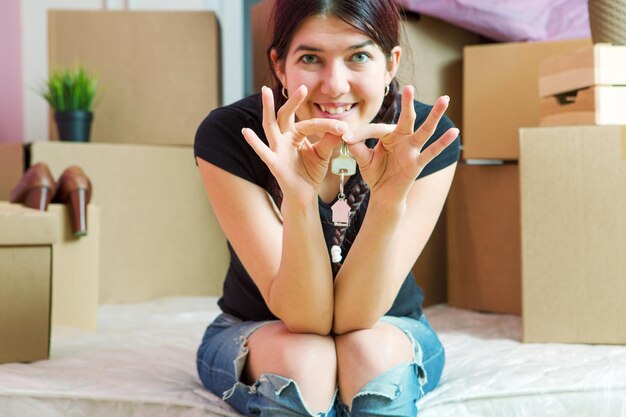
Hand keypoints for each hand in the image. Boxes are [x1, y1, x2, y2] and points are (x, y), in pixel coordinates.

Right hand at [242, 85, 347, 205]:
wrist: (304, 195)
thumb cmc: (311, 173)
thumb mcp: (323, 155)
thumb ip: (330, 141)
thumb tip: (342, 128)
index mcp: (296, 134)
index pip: (310, 124)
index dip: (328, 125)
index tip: (344, 128)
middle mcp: (284, 138)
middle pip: (285, 115)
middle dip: (293, 102)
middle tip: (302, 88)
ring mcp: (277, 149)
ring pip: (271, 126)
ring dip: (268, 108)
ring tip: (265, 92)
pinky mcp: (273, 163)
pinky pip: (262, 151)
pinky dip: (254, 142)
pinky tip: (245, 131)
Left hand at [343, 85, 458, 199]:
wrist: (384, 195)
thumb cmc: (376, 174)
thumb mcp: (364, 161)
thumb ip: (357, 149)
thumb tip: (348, 137)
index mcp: (389, 136)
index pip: (376, 129)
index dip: (360, 133)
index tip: (347, 138)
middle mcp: (403, 139)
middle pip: (407, 118)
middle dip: (408, 104)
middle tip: (409, 87)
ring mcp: (412, 150)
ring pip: (424, 130)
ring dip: (434, 115)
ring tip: (445, 99)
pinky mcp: (417, 163)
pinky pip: (431, 152)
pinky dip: (443, 142)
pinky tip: (454, 131)